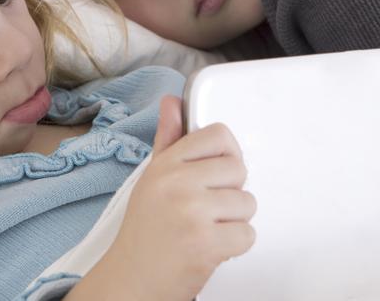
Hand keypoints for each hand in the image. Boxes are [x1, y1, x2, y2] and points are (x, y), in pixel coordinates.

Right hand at [104, 95, 256, 299]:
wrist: (132, 278)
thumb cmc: (144, 230)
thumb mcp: (152, 177)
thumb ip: (168, 139)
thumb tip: (173, 102)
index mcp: (166, 164)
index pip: (218, 135)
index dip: (225, 155)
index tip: (216, 171)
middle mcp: (177, 183)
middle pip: (239, 169)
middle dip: (230, 191)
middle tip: (207, 207)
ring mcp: (192, 212)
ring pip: (247, 203)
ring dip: (234, 221)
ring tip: (207, 228)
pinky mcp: (207, 243)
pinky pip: (248, 234)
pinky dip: (235, 245)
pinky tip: (211, 246)